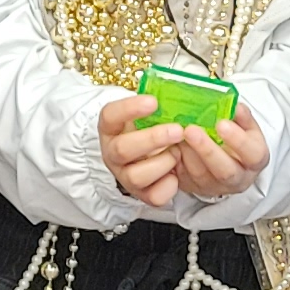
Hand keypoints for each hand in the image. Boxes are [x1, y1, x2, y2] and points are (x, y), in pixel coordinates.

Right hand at [100, 95, 189, 209]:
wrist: (147, 155)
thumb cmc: (148, 128)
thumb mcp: (147, 113)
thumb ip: (155, 105)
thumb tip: (179, 93)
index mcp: (111, 128)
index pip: (110, 116)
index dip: (129, 109)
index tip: (153, 102)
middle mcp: (112, 154)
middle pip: (123, 150)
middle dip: (153, 139)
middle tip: (177, 130)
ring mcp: (125, 176)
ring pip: (137, 176)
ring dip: (163, 163)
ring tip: (176, 153)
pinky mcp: (141, 194)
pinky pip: (154, 196)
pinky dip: (168, 186)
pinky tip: (176, 174)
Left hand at [166, 105, 269, 201]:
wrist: (224, 158)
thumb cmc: (235, 138)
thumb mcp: (244, 125)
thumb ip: (241, 116)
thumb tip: (235, 106)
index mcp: (255, 160)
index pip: (253, 154)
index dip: (238, 140)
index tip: (222, 124)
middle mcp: (238, 178)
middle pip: (225, 171)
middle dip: (207, 150)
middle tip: (191, 130)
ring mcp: (215, 186)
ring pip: (200, 175)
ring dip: (187, 153)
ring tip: (177, 132)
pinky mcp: (194, 188)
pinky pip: (183, 177)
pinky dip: (176, 159)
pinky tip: (171, 143)